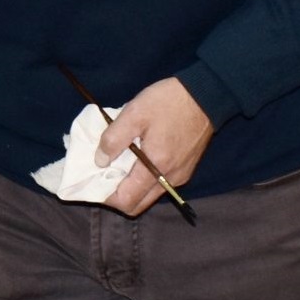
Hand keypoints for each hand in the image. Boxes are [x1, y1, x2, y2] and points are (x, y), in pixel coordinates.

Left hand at [96, 78, 212, 216]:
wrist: (206, 95)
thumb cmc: (168, 102)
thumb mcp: (134, 113)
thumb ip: (114, 139)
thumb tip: (100, 161)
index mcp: (156, 167)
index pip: (127, 201)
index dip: (107, 198)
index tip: (94, 182)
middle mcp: (170, 179)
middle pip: (138, 204)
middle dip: (118, 197)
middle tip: (104, 177)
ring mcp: (181, 176)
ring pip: (149, 196)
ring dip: (132, 188)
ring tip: (118, 167)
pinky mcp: (186, 169)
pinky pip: (160, 184)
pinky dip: (145, 180)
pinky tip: (137, 161)